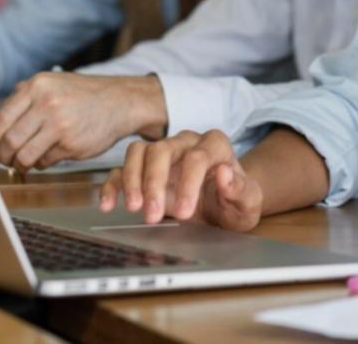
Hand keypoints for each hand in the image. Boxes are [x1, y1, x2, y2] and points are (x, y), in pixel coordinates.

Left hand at [0, 72, 164, 169]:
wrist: (120, 101)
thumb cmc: (83, 96)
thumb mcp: (52, 84)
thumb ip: (24, 99)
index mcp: (38, 86)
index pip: (2, 118)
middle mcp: (47, 103)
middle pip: (10, 141)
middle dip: (4, 155)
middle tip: (6, 159)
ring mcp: (60, 125)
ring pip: (25, 156)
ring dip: (21, 163)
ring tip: (25, 161)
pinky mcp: (72, 145)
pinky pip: (45, 162)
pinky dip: (42, 163)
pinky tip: (50, 154)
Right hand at [98, 129, 263, 230]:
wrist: (224, 206)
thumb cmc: (236, 202)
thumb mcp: (249, 202)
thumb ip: (241, 189)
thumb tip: (225, 173)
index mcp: (215, 145)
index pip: (198, 155)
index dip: (190, 183)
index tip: (186, 212)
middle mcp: (186, 143)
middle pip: (162, 150)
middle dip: (155, 182)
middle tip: (153, 214)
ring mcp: (163, 153)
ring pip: (139, 152)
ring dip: (133, 180)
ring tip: (133, 208)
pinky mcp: (144, 169)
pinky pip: (122, 169)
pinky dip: (112, 184)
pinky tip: (108, 204)